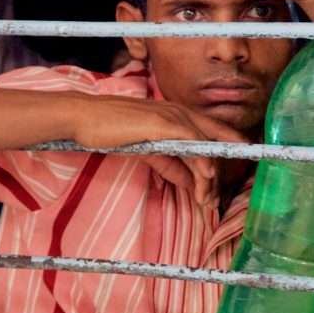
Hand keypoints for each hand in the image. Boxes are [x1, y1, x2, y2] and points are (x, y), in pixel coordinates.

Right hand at [72, 95, 248, 205]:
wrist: (85, 118)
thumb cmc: (111, 130)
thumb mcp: (148, 151)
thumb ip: (171, 166)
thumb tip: (192, 184)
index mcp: (177, 116)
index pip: (212, 133)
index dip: (227, 151)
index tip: (227, 178)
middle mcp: (180, 112)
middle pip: (213, 141)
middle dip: (216, 175)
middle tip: (211, 200)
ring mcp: (172, 115)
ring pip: (204, 145)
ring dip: (209, 176)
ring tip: (207, 199)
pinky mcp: (163, 122)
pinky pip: (191, 141)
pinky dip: (202, 159)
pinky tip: (208, 175)